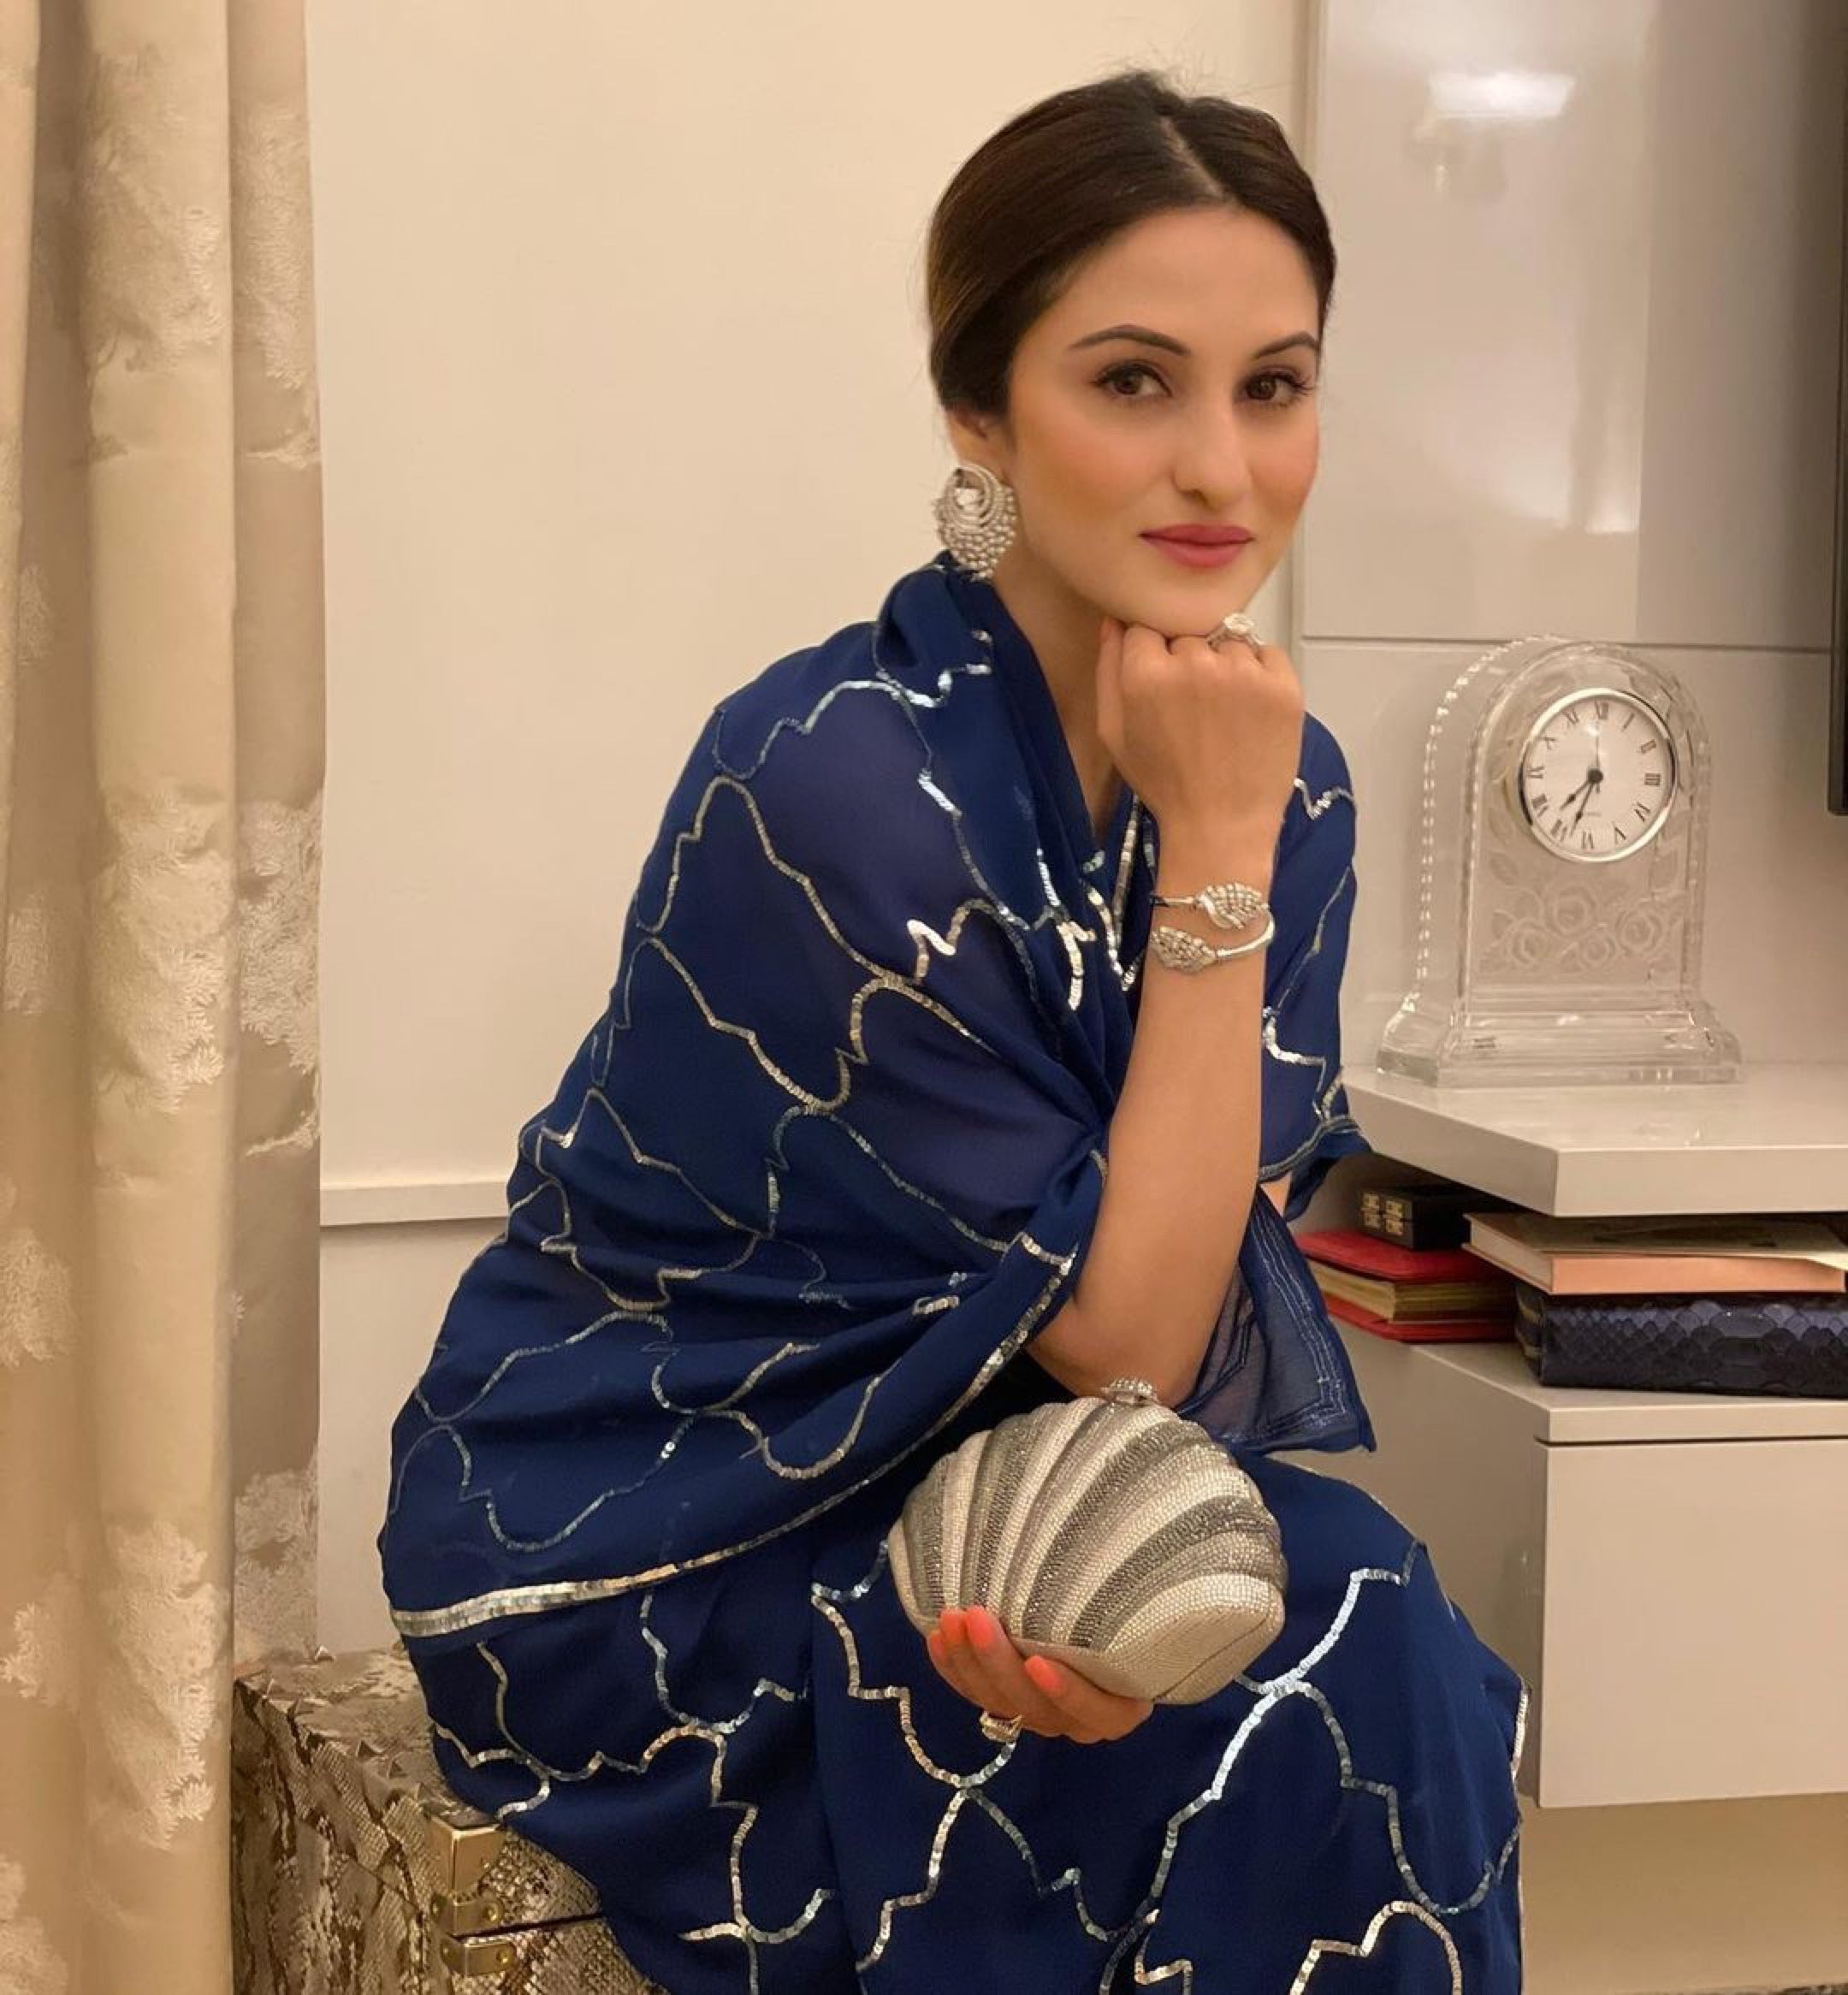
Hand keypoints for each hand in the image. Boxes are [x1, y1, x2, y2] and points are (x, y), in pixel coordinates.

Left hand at [925, 1605, 1154, 1745]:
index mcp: (1124, 1703)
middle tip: (974, 1617)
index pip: (1101, 1712)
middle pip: (1036, 1707)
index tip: (1038, 1663)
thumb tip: (1130, 1544)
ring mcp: (1041, 1714)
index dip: (1068, 1694)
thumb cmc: (1127, 1600)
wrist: (1098, 1604)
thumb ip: (1129, 1591)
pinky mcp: (1009, 1704)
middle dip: (999, 1663)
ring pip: (1001, 1703)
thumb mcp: (1139, 1599)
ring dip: (970, 1663)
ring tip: (950, 1619)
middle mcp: (1080, 1719)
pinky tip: (937, 1637)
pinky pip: (977, 1696)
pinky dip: (955, 1670)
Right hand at [1095, 614, 1304, 845]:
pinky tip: (1250, 709)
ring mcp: (1244, 671)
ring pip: (1229, 643)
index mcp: (1146, 673)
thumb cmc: (1162, 783)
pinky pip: (1267, 653)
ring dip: (1225, 666)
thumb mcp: (1115, 733)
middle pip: (1188, 635)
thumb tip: (1115, 618)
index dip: (1151, 653)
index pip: (1146, 627)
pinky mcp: (1282, 684)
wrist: (1220, 826)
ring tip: (1225, 712)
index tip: (1159, 681)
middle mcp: (1196, 661)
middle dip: (1187, 660)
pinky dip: (1260, 672)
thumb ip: (1108, 670)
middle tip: (1193, 706)